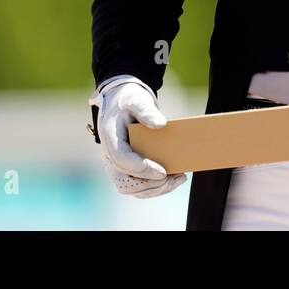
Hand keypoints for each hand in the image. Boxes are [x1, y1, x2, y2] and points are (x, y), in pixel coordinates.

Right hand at [89, 78, 186, 197]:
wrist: (120, 102)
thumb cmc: (129, 100)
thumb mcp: (137, 100)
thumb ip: (147, 111)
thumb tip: (161, 124)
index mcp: (110, 138)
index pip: (122, 159)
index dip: (141, 168)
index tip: (162, 172)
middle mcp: (110, 155)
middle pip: (127, 181)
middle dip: (152, 184)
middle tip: (176, 177)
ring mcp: (116, 164)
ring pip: (132, 188)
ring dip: (155, 189)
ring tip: (178, 179)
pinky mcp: (125, 168)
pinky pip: (137, 185)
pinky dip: (154, 187)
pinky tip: (173, 179)